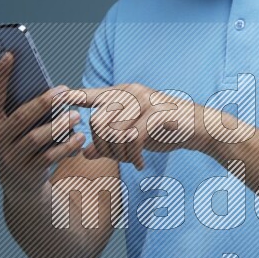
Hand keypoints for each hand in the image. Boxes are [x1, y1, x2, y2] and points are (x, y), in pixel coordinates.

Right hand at [0, 52, 84, 193]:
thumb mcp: (5, 122)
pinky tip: (80, 137)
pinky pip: (49, 157)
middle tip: (65, 91)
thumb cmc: (16, 141)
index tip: (11, 54)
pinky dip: (66, 147)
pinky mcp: (28, 171)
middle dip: (43, 103)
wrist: (18, 183)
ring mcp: (10, 157)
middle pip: (20, 117)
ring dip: (58, 126)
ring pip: (35, 139)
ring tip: (76, 115)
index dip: (1, 76)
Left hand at [66, 82, 201, 170]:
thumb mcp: (134, 134)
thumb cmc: (164, 129)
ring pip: (115, 133)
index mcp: (123, 93)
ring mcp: (145, 101)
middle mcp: (131, 92)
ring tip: (131, 161)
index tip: (59, 99)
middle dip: (104, 147)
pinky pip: (133, 139)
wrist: (199, 128)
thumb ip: (109, 141)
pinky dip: (133, 157)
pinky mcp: (157, 114)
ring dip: (120, 155)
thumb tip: (85, 153)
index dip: (73, 97)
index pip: (92, 95)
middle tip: (118, 158)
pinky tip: (139, 165)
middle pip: (98, 122)